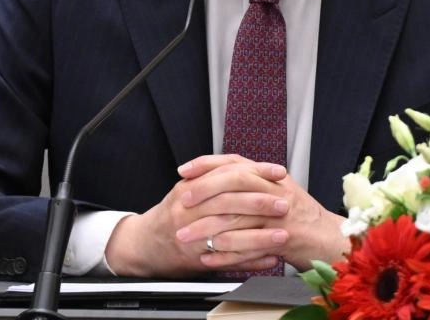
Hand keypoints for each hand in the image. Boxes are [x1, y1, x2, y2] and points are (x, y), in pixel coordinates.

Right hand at [104, 154, 291, 276]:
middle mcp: (190, 212)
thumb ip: (212, 175)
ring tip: (284, 236)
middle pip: (229, 204)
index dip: (255, 173)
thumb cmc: (172, 214)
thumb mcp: (187, 188)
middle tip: (285, 204)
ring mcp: (193, 237)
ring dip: (260, 237)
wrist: (145, 244)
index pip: (227, 176)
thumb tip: (248, 166)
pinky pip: (228, 262)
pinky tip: (270, 259)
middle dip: (260, 204)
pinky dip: (251, 261)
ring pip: (231, 236)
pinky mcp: (196, 260)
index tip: (279, 173)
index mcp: (190, 189)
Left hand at [176, 155, 348, 271]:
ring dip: (206, 229)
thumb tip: (219, 177)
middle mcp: (275, 190)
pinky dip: (225, 254)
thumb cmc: (301, 218)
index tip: (184, 171)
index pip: (234, 162)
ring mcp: (279, 214)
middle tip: (182, 203)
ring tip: (185, 236)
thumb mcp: (278, 191)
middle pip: (233, 184)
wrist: (330, 239)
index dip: (207, 164)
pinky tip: (207, 258)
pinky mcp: (282, 238)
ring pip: (236, 217)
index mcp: (271, 177)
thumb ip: (253, 183)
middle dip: (203, 192)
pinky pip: (246, 246)